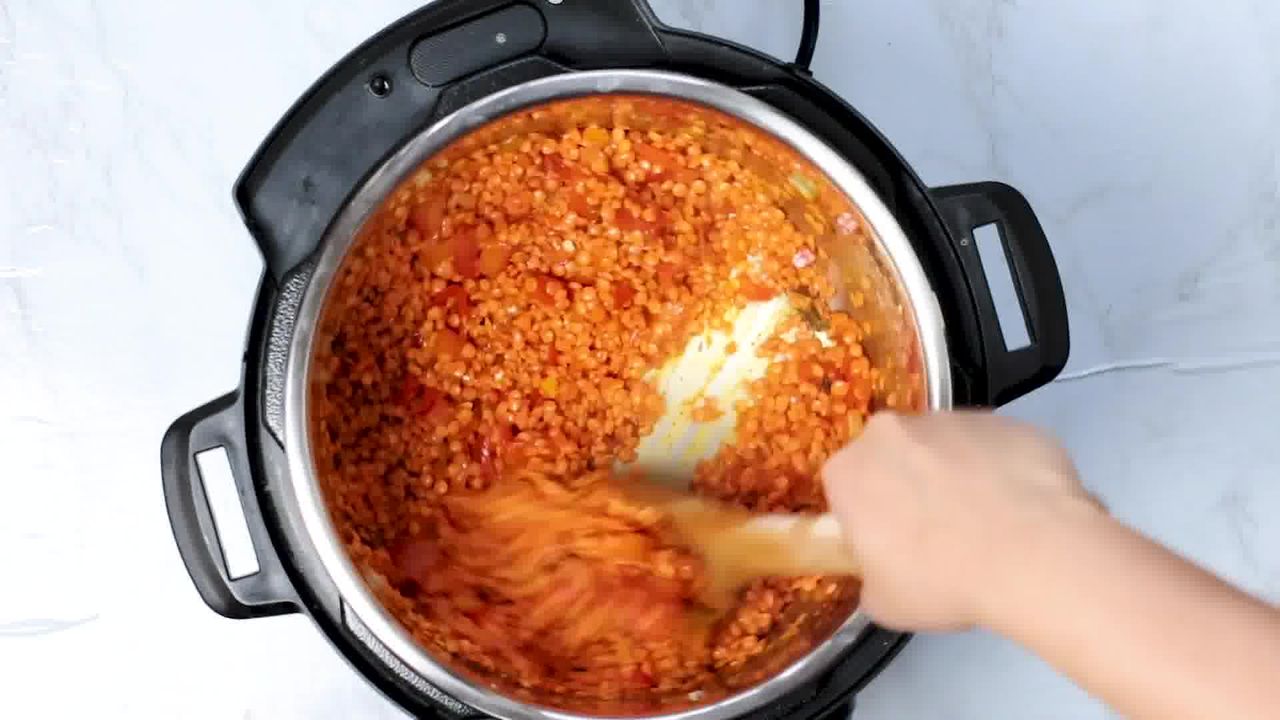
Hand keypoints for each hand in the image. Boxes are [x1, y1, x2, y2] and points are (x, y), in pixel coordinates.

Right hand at [821, 410, 1098, 631]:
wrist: (1033, 556)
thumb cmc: (944, 581)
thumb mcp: (884, 603)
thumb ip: (872, 576)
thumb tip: (886, 570)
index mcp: (850, 469)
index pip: (845, 486)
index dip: (867, 515)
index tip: (889, 541)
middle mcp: (893, 430)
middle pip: (893, 455)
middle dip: (909, 484)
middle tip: (937, 532)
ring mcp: (953, 419)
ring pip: (945, 446)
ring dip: (956, 475)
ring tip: (986, 523)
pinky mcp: (1005, 421)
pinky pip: (994, 447)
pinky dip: (1001, 471)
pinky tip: (1020, 511)